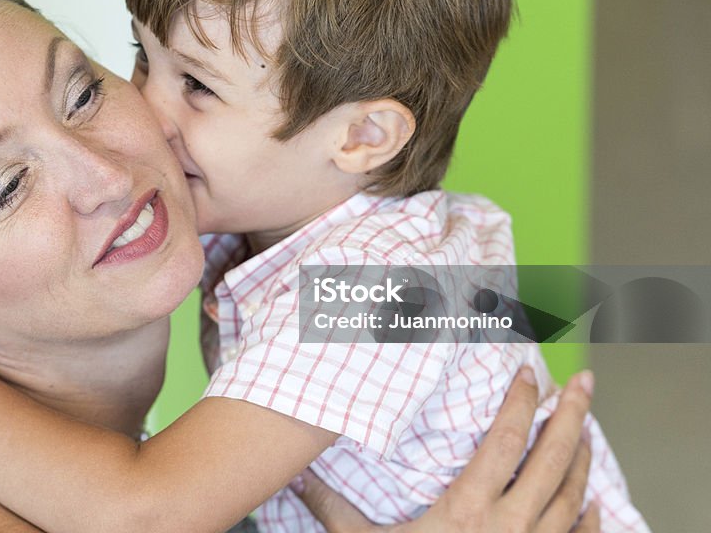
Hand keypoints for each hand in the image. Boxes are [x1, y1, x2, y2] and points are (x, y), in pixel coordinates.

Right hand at [293, 368, 599, 532]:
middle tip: (584, 381)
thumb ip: (331, 508)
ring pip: (573, 496)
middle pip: (553, 459)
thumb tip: (294, 475)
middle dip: (572, 415)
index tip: (525, 372)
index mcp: (468, 512)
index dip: (518, 402)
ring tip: (587, 427)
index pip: (504, 442)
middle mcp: (510, 527)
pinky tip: (595, 501)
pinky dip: (592, 516)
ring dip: (583, 458)